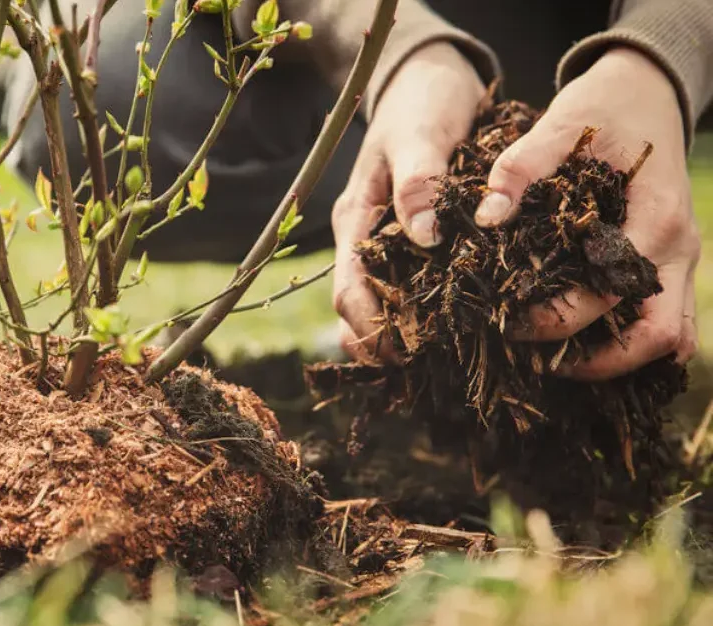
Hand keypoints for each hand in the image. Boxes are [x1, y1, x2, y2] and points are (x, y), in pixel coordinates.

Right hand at [332, 42, 484, 360]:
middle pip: (359, 310)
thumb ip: (419, 182)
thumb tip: (424, 237)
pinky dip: (425, 313)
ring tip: (442, 360)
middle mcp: (366, 239)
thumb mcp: (420, 134)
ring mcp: (388, 242)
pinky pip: (412, 287)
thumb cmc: (422, 102)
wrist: (430, 77)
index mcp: (356, 220)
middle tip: (427, 368)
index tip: (406, 351)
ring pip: (383, 305)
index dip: (370, 327)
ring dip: (403, 335)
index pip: (348, 290)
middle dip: (384, 343)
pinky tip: (457, 329)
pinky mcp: (414, 241)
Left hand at [473, 47, 699, 379]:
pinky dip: (632, 344)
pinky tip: (584, 347)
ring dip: (619, 361)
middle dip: (598, 361)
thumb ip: (520, 168)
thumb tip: (486, 217)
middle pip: (658, 336)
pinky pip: (667, 323)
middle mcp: (677, 248)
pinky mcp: (671, 265)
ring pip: (670, 338)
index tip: (509, 322)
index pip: (611, 291)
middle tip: (538, 362)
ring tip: (558, 364)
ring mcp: (680, 261)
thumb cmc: (603, 110)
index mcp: (655, 217)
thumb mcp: (559, 126)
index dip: (559, 318)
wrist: (647, 92)